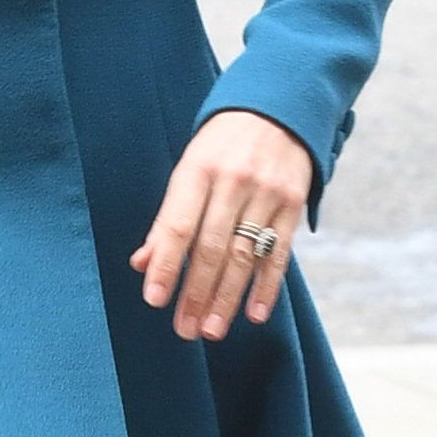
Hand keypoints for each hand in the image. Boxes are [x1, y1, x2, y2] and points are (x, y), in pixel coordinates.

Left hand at [132, 112, 315, 340]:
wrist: (278, 107)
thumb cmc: (222, 145)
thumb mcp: (189, 168)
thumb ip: (168, 217)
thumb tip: (143, 264)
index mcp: (197, 170)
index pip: (177, 225)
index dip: (165, 264)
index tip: (155, 300)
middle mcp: (232, 181)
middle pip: (211, 247)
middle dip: (196, 293)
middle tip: (185, 330)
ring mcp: (266, 193)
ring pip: (244, 255)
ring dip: (227, 297)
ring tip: (212, 329)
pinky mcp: (293, 203)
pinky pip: (279, 252)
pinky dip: (267, 286)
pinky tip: (256, 314)